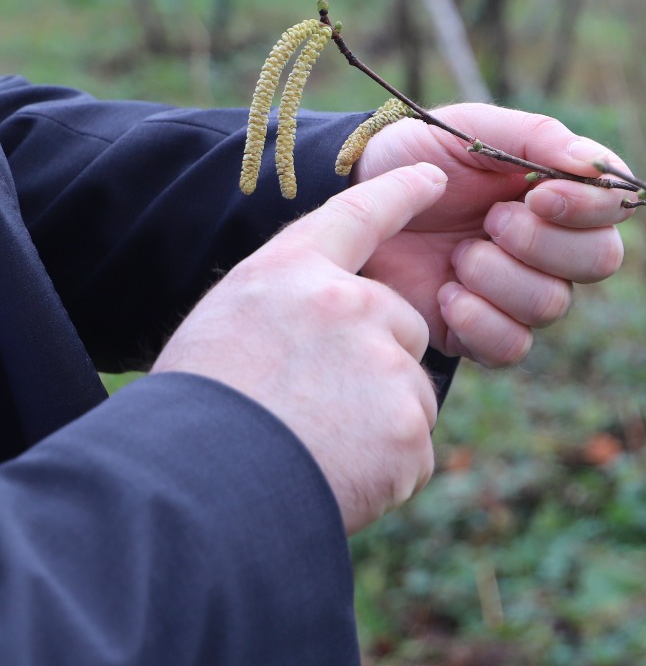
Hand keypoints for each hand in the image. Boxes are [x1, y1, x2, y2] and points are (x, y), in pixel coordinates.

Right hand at [152, 164, 447, 532]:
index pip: (357, 215)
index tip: (433, 178)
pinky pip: (411, 453)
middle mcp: (349, 304)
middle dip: (377, 364)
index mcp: (291, 273)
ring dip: (376, 425)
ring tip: (309, 447)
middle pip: (402, 325)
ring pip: (409, 394)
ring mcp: (386, 365)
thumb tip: (336, 336)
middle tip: (312, 406)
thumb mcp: (225, 329)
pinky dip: (381, 473)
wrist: (192, 487)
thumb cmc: (193, 413)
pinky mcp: (408, 428)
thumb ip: (290, 315)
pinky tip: (330, 477)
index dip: (399, 194)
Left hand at [351, 104, 632, 366]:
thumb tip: (594, 166)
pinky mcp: (484, 333)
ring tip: (457, 255)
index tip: (538, 194)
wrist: (347, 205)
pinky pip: (514, 345)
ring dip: (500, 276)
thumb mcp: (469, 128)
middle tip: (491, 221)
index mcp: (557, 193)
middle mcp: (551, 247)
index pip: (614, 208)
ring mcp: (520, 292)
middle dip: (543, 242)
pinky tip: (446, 293)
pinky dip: (479, 320)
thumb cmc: (411, 158)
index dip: (588, 207)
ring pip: (553, 303)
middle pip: (601, 260)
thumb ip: (537, 136)